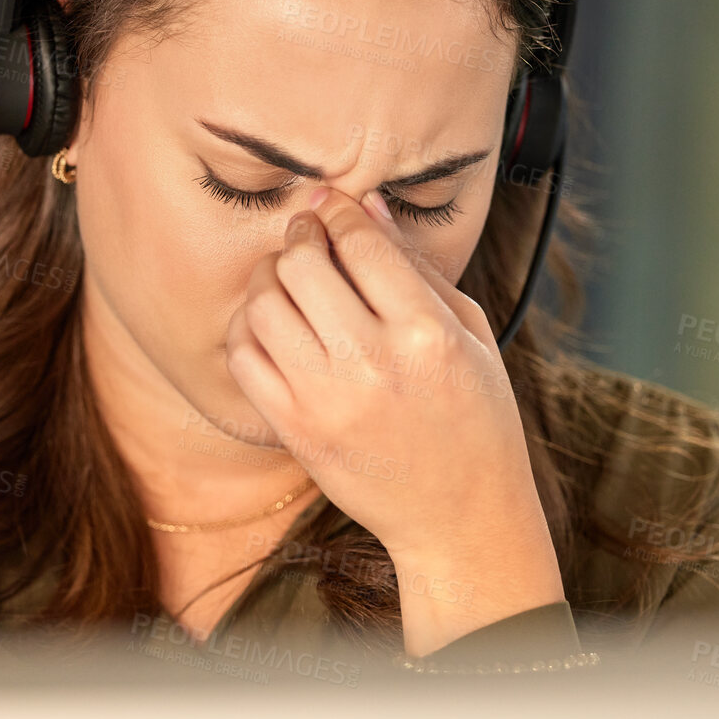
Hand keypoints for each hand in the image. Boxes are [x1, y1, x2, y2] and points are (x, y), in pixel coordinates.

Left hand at [224, 186, 562, 647]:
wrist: (458, 515)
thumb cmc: (475, 417)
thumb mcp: (468, 333)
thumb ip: (416, 266)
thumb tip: (367, 205)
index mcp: (425, 333)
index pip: (362, 244)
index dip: (339, 212)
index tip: (333, 204)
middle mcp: (371, 363)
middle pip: (302, 266)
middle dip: (300, 237)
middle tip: (307, 235)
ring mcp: (325, 400)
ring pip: (264, 305)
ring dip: (268, 277)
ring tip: (288, 277)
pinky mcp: (293, 429)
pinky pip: (242, 356)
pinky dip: (247, 327)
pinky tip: (271, 323)